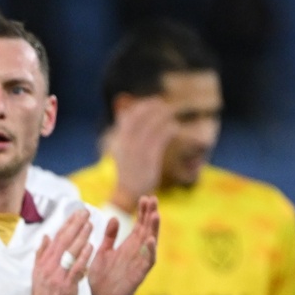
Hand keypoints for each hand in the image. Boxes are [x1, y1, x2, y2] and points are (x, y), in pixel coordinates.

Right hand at [21, 208, 92, 294]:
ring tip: (90, 224)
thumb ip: (42, 254)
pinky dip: (83, 257)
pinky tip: (91, 247)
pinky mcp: (66, 286)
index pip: (57, 238)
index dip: (67, 224)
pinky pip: (76, 269)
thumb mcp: (37, 273)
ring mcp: (57, 275)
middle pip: (63, 241)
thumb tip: (46, 237)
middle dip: (75, 225)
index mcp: (44, 261)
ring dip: (80, 237)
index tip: (77, 213)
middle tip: (86, 212)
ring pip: (70, 252)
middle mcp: (49, 266)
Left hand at [88, 197, 158, 294]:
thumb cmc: (103, 278)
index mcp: (128, 247)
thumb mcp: (103, 252)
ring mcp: (138, 264)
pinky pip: (147, 263)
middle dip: (150, 215)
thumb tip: (113, 217)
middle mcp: (136, 253)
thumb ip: (109, 237)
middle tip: (153, 199)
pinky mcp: (138, 276)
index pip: (139, 225)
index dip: (143, 212)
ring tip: (155, 215)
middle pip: (146, 231)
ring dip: (153, 230)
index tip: (146, 197)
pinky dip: (149, 252)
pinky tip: (150, 241)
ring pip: (150, 244)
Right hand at [109, 97, 175, 212]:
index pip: (129, 118)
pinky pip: (160, 139)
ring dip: (162, 117)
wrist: (127, 193)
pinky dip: (168, 130)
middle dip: (152, 108)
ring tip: (171, 113)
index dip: (141, 107)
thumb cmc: (128, 173)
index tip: (151, 102)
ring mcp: (137, 151)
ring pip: (151, 127)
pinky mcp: (149, 158)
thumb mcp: (123, 152)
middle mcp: (127, 144)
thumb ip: (126, 136)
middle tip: (163, 104)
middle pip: (140, 119)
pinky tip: (174, 127)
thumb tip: (126, 119)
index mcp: (120, 141)